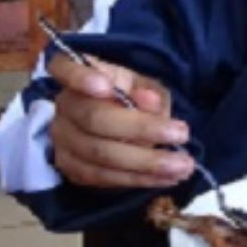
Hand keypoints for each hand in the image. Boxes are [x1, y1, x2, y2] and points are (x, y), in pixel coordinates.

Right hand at [47, 51, 194, 189]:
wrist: (120, 124)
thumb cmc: (133, 97)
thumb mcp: (146, 86)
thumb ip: (148, 92)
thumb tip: (148, 101)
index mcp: (78, 74)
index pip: (64, 68)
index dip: (81, 77)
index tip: (106, 86)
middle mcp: (64, 106)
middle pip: (94, 119)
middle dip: (142, 130)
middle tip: (182, 135)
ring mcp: (62, 139)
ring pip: (99, 154)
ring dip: (145, 164)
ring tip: (183, 166)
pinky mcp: (70, 167)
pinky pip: (101, 177)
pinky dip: (136, 179)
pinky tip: (166, 178)